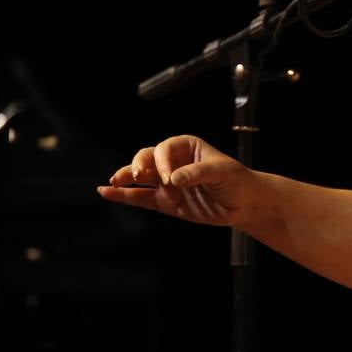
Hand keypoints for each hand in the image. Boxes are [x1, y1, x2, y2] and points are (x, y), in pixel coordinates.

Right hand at [98, 135, 257, 227]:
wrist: (244, 203)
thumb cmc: (237, 181)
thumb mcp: (222, 172)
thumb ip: (197, 173)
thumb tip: (173, 179)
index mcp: (187, 147)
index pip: (165, 149)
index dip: (163, 161)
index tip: (170, 178)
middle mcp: (173, 162)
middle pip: (146, 158)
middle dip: (138, 165)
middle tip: (137, 174)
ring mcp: (166, 182)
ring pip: (139, 177)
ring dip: (125, 178)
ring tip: (112, 182)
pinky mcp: (164, 201)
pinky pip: (139, 197)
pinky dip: (123, 195)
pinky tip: (107, 192)